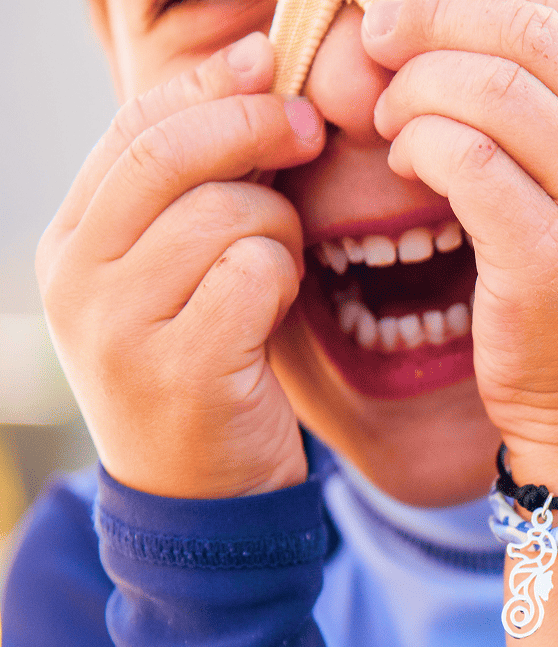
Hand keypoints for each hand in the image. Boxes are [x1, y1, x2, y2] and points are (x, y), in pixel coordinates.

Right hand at [36, 33, 325, 499]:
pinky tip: (276, 309)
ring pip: (226, 213)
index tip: (269, 58)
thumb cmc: (202, 375)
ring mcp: (121, 325)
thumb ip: (189, 201)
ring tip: (279, 270)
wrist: (200, 498)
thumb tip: (253, 82)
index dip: (208, 85)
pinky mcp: (179, 366)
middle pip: (173, 155)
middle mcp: (77, 278)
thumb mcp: (174, 283)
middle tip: (309, 128)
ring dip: (280, 232)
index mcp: (70, 245)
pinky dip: (284, 280)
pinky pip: (256, 272)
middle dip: (255, 126)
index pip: (132, 131)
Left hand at [362, 0, 557, 488]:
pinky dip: (416, 145)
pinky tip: (406, 164)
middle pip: (517, 24)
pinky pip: (461, 156)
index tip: (403, 13)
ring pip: (484, 84)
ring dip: (413, 92)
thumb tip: (449, 16)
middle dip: (424, 20)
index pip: (552, 1)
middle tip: (374, 43)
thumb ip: (552, 92)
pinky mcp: (552, 255)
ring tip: (395, 124)